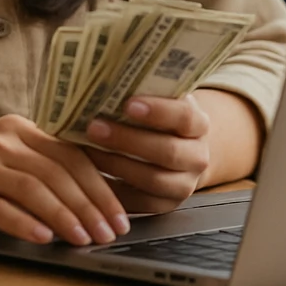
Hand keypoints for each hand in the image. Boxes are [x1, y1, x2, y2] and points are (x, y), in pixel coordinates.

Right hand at [0, 114, 130, 245]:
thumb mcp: (2, 160)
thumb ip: (39, 167)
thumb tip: (91, 198)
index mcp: (19, 128)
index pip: (71, 154)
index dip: (101, 184)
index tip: (120, 214)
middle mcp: (2, 139)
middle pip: (59, 171)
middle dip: (91, 204)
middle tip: (111, 232)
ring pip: (35, 188)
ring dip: (65, 216)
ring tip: (85, 239)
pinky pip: (1, 207)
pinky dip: (26, 224)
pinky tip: (45, 239)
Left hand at [82, 94, 212, 214]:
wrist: (180, 150)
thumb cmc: (160, 119)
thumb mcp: (162, 101)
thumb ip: (145, 92)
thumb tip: (107, 79)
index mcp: (198, 125)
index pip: (184, 117)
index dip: (158, 111)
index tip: (127, 104)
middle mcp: (197, 157)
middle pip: (167, 151)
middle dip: (127, 140)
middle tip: (94, 127)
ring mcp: (184, 185)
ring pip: (152, 180)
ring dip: (116, 165)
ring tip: (87, 150)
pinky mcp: (165, 205)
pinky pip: (138, 203)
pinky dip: (113, 191)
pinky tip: (91, 175)